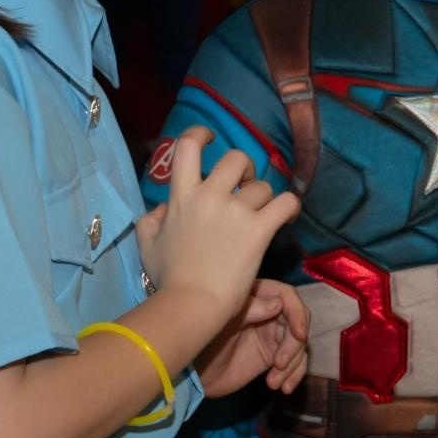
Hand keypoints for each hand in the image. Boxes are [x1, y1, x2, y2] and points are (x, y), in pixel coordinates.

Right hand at [134, 127, 300, 332]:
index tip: (210, 138)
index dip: (201, 134)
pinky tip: (286, 218)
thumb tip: (162, 208)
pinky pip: (285, 203)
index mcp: (181, 196)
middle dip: (245, 169)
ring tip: (263, 216)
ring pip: (262, 186)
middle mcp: (209, 196)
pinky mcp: (259, 230)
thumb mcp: (147, 245)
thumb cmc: (169, 279)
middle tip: (246, 187)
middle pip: (236, 158)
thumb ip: (150, 220)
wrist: (191, 304)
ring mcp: (236, 212)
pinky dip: (290, 207)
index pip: (188, 145)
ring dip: (265, 199)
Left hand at [194, 279, 310, 396]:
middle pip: (297, 323)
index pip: (287, 296)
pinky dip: (293, 375)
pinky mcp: (272, 356)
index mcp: (256, 295)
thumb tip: (279, 304)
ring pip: (299, 345)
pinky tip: (283, 387)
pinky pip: (294, 362)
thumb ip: (251, 309)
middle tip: (278, 364)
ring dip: (293, 365)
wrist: (191, 372)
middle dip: (293, 346)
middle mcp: (268, 312)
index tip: (299, 335)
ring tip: (274, 382)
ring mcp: (271, 334)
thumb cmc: (201, 339)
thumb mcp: (223, 321)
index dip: (297, 313)